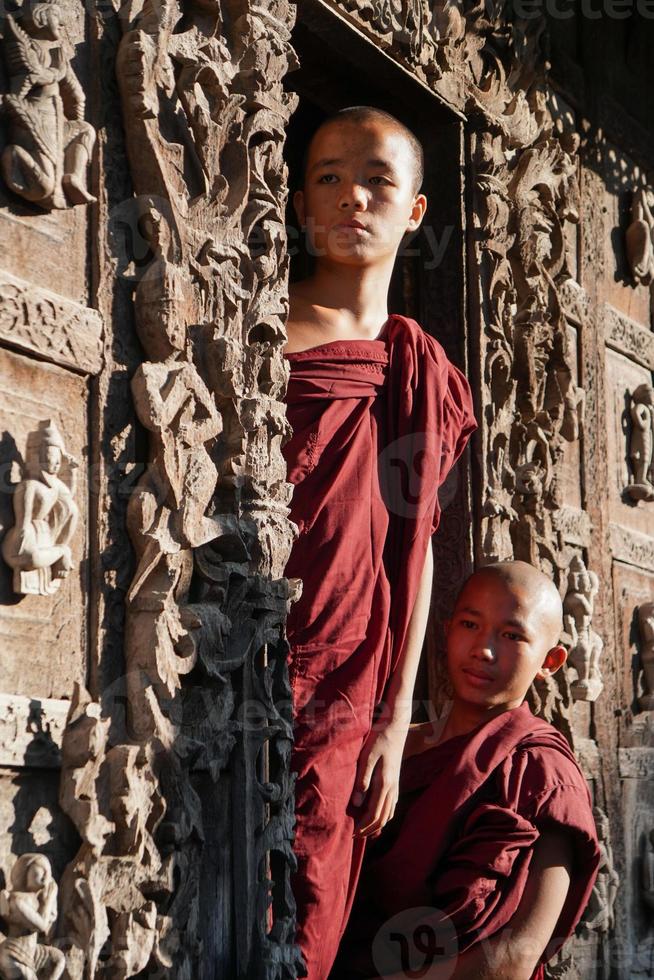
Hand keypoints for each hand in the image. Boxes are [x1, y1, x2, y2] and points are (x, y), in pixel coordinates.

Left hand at [350, 723, 407, 838]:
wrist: (396, 725)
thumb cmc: (379, 738)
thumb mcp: (367, 756)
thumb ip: (362, 780)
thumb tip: (357, 804)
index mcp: (385, 783)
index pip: (374, 815)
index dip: (362, 827)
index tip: (351, 834)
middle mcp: (393, 788)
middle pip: (382, 818)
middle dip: (369, 830)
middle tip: (354, 836)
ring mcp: (396, 785)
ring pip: (389, 813)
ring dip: (377, 824)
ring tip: (363, 829)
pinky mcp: (396, 781)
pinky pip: (391, 805)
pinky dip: (384, 815)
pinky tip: (376, 815)